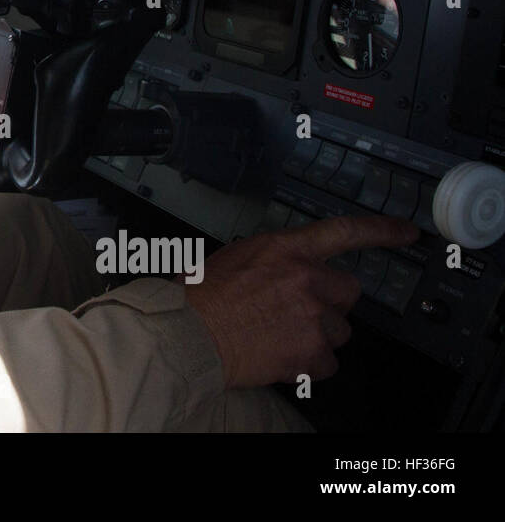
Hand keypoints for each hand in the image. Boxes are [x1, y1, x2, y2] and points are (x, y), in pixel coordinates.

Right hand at [184, 215, 418, 387]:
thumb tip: (280, 271)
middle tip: (299, 312)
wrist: (188, 333)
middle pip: (348, 292)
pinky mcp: (311, 351)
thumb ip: (271, 260)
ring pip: (339, 331)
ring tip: (278, 337)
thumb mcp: (236, 258)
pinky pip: (327, 363)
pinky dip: (308, 365)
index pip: (344, 231)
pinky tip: (280, 356)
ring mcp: (312, 316)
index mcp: (285, 249)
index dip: (381, 231)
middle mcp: (306, 278)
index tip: (406, 232)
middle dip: (330, 303)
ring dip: (316, 336)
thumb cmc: (200, 297)